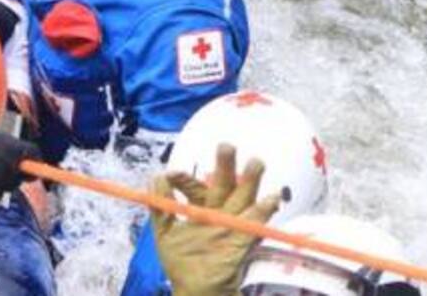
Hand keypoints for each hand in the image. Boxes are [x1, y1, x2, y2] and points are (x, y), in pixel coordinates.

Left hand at [152, 143, 279, 295]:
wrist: (197, 292)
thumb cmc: (182, 263)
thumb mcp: (165, 235)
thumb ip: (160, 206)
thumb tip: (156, 177)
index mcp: (200, 207)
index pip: (193, 186)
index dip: (183, 179)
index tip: (171, 175)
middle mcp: (218, 211)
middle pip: (224, 183)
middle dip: (226, 164)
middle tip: (226, 146)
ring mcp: (232, 224)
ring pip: (244, 197)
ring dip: (250, 181)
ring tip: (256, 162)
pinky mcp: (242, 242)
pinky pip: (254, 224)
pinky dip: (263, 211)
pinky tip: (271, 198)